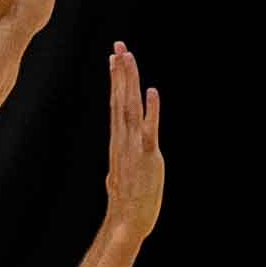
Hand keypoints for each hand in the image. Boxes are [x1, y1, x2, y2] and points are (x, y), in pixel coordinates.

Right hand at [105, 42, 163, 243]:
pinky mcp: (148, 156)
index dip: (115, 80)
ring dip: (129, 81)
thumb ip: (123, 155)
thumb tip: (121, 150)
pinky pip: (149, 129)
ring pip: (129, 107)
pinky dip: (150, 109)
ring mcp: (134, 146)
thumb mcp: (120, 172)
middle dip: (120, 71)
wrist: (127, 220)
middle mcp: (123, 139)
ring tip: (127, 58)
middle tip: (119, 46)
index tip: (114, 58)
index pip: (115, 103)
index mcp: (117, 141)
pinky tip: (152, 91)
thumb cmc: (126, 200)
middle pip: (119, 99)